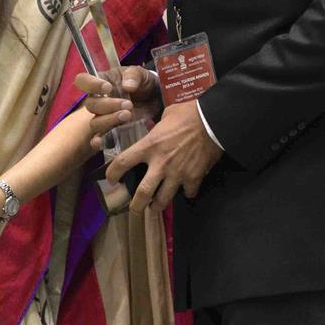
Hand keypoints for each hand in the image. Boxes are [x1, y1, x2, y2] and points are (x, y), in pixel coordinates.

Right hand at [75, 67, 161, 151]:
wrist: (157, 99)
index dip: (91, 84)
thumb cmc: (145, 83)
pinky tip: (102, 142)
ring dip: (110, 120)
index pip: (83, 81)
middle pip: (91, 105)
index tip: (107, 87)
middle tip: (128, 104)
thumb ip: (134, 75)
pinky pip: (100, 138)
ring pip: (95, 122)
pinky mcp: (112, 131)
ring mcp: (104, 117)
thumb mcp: (141, 73)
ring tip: (128, 116)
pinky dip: (98, 141)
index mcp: (101, 82)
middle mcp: (98, 100)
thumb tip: (127, 86)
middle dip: (108, 105)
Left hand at [105, 100, 221, 212]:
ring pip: (164, 198)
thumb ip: (156, 129)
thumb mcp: (164, 117)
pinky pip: (188, 192)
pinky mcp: (194, 177)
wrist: (212, 121)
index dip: (113, 173)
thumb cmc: (187, 114)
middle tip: (134, 210)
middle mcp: (160, 163)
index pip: (122, 162)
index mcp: (148, 146)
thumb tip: (154, 131)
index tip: (112, 180)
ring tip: (155, 207)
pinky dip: (187, 193)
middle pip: (143, 192)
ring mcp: (178, 173)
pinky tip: (186, 191)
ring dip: (158, 205)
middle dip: (136, 205)